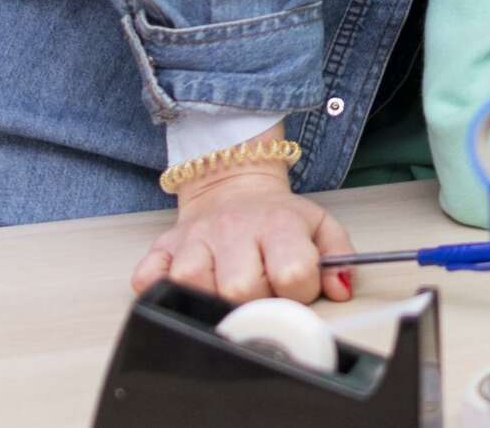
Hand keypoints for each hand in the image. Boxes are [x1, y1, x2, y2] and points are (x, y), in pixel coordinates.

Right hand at [132, 163, 356, 305]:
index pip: (293, 273)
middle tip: (260, 291)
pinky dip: (160, 290)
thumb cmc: (277, 217)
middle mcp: (232, 229)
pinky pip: (148, 279)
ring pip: (193, 285)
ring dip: (210, 298)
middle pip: (240, 289)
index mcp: (277, 223)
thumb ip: (339, 257)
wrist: (234, 186)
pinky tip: (186, 285)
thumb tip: (341, 290)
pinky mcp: (161, 248)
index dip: (298, 292)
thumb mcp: (320, 226)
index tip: (295, 288)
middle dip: (254, 302)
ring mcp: (193, 239)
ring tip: (226, 288)